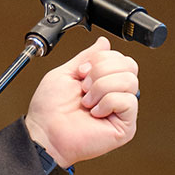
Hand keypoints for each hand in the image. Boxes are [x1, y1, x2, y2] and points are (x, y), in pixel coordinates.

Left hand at [24, 36, 138, 167]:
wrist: (45, 131)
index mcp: (104, 81)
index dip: (100, 60)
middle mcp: (115, 94)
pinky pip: (128, 100)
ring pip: (129, 81)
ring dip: (101, 87)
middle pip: (129, 65)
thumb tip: (104, 42)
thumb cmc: (50, 108)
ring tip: (87, 102)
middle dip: (101, 71)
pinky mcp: (126, 126)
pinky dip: (107, 103)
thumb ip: (87, 56)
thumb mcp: (67, 72)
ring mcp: (121, 110)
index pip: (121, 58)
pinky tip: (95, 113)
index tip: (81, 73)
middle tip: (84, 87)